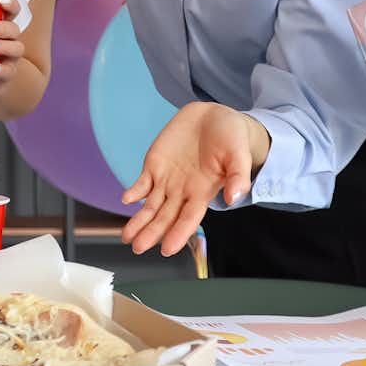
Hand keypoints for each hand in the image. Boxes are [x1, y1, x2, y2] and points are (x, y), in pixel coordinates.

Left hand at [0, 0, 28, 84]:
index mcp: (0, 23)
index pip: (11, 10)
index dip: (10, 3)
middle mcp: (9, 39)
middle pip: (12, 28)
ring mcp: (9, 56)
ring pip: (14, 48)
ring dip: (1, 45)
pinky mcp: (7, 73)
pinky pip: (8, 71)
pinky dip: (1, 69)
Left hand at [120, 103, 269, 256]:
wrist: (213, 117)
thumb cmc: (230, 138)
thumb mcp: (239, 154)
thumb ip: (238, 175)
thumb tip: (235, 196)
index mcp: (203, 192)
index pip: (188, 219)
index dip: (178, 233)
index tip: (167, 249)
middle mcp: (183, 191)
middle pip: (165, 217)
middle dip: (152, 232)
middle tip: (138, 247)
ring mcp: (167, 179)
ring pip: (150, 206)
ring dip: (139, 221)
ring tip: (127, 237)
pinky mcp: (155, 164)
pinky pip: (142, 183)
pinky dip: (134, 192)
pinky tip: (126, 200)